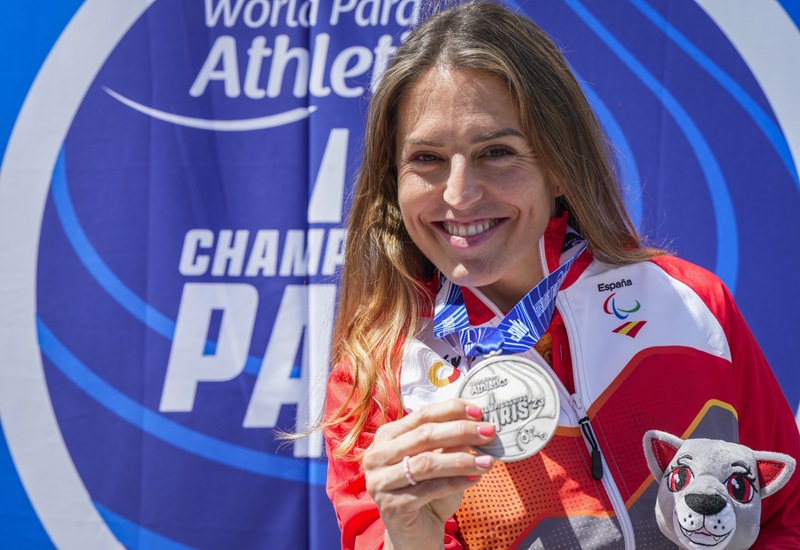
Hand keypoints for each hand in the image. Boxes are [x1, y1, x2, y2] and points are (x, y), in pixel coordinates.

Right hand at [362, 398, 496, 548]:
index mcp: (386, 436)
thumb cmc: (428, 491)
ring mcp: (380, 482)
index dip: (451, 410)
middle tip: (489, 432)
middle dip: (461, 432)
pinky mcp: (391, 506)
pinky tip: (475, 478)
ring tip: (488, 461)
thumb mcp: (439, 460)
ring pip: (426, 463)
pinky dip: (456, 482)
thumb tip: (476, 423)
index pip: (421, 415)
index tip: (479, 412)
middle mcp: (376, 456)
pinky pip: (430, 489)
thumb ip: (449, 441)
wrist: (416, 534)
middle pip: (424, 436)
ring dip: (462, 460)